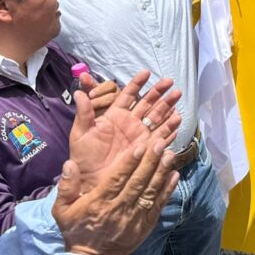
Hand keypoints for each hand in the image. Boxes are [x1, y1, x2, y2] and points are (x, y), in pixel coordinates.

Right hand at [53, 133, 179, 254]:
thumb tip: (69, 164)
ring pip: (149, 191)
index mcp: (99, 202)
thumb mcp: (62, 210)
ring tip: (169, 155)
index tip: (139, 147)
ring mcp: (134, 217)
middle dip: (149, 162)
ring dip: (161, 173)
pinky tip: (174, 175)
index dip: (128, 163)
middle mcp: (118, 208)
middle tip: (159, 144)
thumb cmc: (78, 230)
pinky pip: (157, 205)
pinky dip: (167, 190)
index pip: (116, 179)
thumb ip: (66, 186)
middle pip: (136, 182)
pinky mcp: (146, 224)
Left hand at [69, 70, 181, 192]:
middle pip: (148, 103)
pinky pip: (161, 136)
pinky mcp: (147, 149)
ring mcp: (140, 135)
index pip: (128, 95)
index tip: (146, 72)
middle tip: (170, 81)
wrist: (91, 182)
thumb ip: (83, 113)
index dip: (137, 83)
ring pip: (157, 116)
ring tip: (177, 95)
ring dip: (168, 106)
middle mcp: (130, 123)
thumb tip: (78, 91)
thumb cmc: (84, 158)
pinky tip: (177, 119)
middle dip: (159, 92)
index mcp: (115, 115)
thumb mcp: (80, 134)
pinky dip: (170, 128)